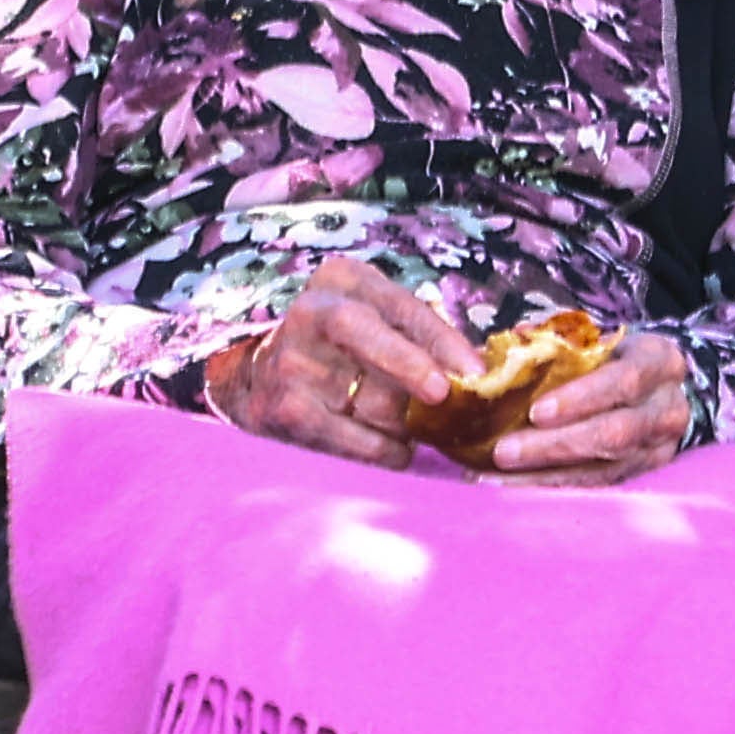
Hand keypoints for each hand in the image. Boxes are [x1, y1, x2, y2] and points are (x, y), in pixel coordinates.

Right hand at [207, 261, 482, 467]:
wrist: (256, 377)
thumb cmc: (341, 345)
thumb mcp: (377, 318)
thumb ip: (421, 335)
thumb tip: (478, 374)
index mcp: (343, 281)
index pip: (399, 306)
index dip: (441, 339)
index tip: (475, 371)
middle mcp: (310, 313)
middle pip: (362, 333)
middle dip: (408, 364)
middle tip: (446, 394)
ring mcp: (291, 362)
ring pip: (364, 396)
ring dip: (406, 421)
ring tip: (425, 429)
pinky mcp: (285, 410)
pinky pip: (348, 437)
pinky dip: (383, 449)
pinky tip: (400, 452)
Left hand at [482, 329, 697, 488]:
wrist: (654, 386)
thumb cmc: (611, 356)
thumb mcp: (595, 338)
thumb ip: (555, 339)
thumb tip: (510, 347)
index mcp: (660, 361)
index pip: (625, 381)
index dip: (581, 398)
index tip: (535, 412)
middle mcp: (668, 408)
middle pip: (616, 432)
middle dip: (555, 445)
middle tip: (503, 452)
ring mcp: (660, 447)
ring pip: (605, 468)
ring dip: (547, 474)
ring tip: (498, 477)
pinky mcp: (643, 473)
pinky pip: (597, 486)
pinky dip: (554, 487)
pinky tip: (516, 486)